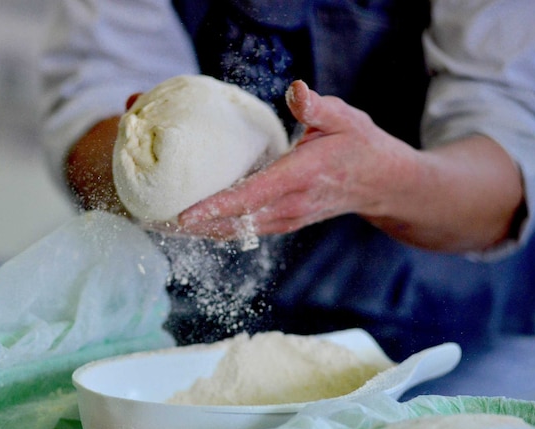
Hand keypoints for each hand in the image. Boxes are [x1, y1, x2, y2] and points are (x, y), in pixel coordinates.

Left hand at [176, 80, 412, 237]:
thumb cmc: (361, 146)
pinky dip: (214, 229)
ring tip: (159, 226)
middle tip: (151, 221)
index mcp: (301, 177)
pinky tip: (189, 225)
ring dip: (198, 232)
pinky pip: (243, 231)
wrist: (383, 184)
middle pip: (233, 223)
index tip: (183, 216)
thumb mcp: (345, 118)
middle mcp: (290, 206)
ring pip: (235, 232)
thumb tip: (296, 90)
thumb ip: (318, 106)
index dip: (215, 208)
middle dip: (192, 226)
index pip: (251, 196)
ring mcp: (286, 220)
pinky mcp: (282, 224)